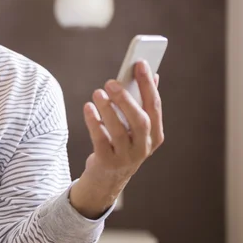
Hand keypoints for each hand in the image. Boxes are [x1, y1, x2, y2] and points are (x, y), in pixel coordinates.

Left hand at [70, 61, 164, 218]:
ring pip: (118, 131)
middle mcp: (143, 147)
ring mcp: (126, 157)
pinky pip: (100, 140)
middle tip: (112, 81)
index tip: (140, 63)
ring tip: (98, 92)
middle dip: (127, 100)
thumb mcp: (136, 127)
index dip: (148, 84)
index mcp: (155, 135)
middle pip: (140, 121)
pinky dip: (94, 122)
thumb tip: (152, 75)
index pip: (155, 106)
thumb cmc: (122, 144)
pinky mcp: (107, 162)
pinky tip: (88, 108)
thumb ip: (142, 103)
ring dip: (107, 109)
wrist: (107, 179)